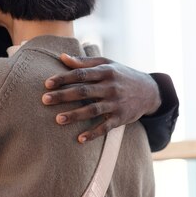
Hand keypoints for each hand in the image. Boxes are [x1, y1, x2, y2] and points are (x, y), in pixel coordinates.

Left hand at [42, 54, 160, 142]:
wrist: (150, 91)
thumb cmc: (122, 74)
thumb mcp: (107, 63)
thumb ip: (84, 62)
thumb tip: (62, 57)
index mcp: (105, 71)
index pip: (81, 74)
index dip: (63, 78)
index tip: (47, 83)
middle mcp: (110, 87)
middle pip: (83, 91)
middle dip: (63, 96)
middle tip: (45, 100)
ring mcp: (116, 103)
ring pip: (93, 110)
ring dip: (75, 115)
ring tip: (58, 119)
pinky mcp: (121, 118)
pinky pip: (106, 127)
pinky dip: (93, 133)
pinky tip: (80, 139)